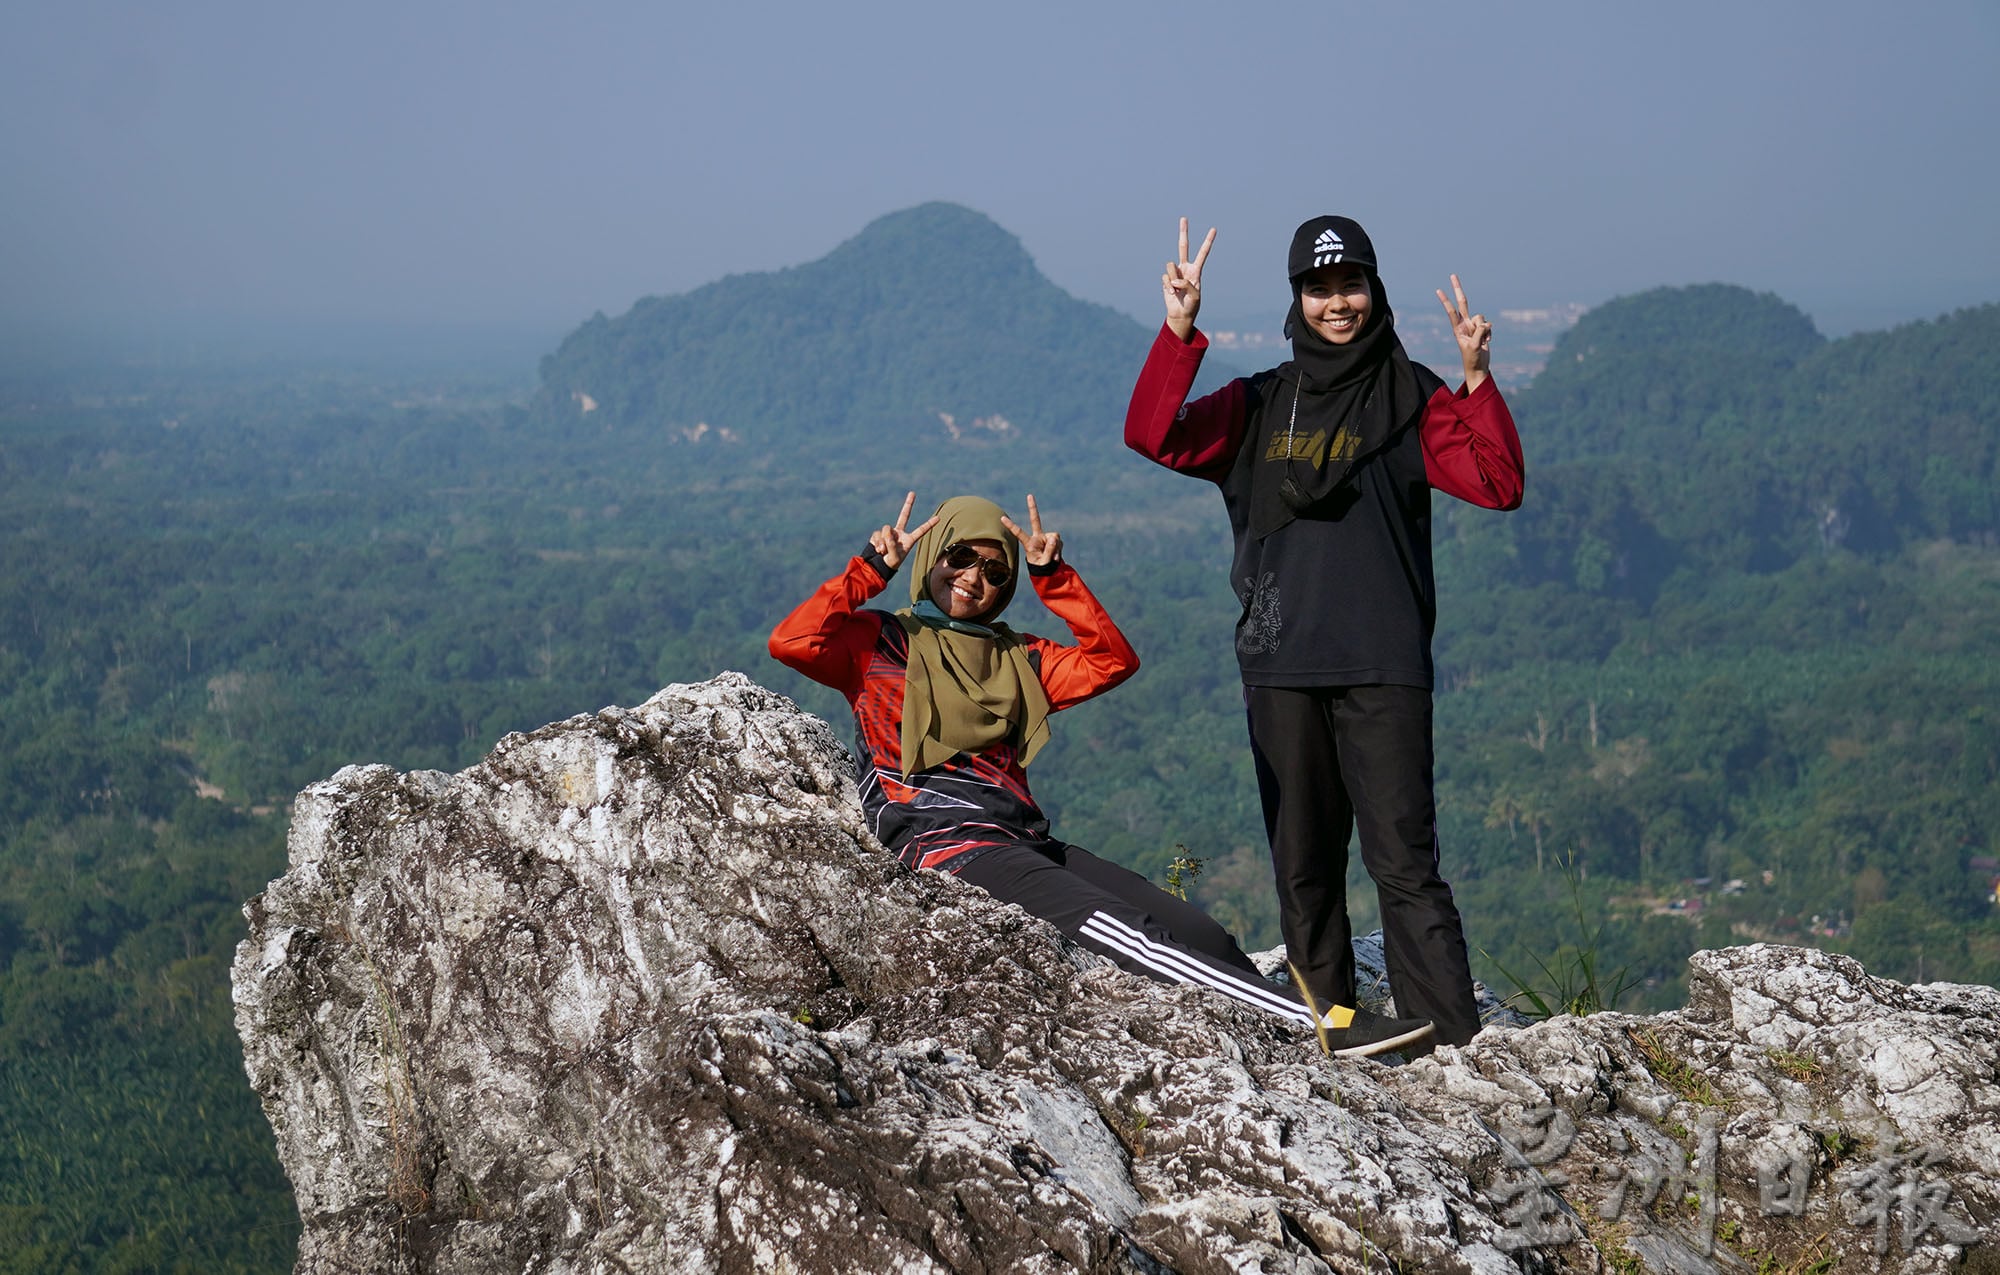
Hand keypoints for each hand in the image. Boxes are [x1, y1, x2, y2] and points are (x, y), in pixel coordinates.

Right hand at [868, 491, 937, 569]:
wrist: (877, 566)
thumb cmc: (890, 564)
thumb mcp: (894, 558)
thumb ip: (892, 545)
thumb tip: (888, 535)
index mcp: (908, 540)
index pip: (921, 531)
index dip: (929, 525)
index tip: (939, 518)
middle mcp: (899, 534)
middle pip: (904, 515)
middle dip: (908, 504)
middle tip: (913, 493)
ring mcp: (889, 532)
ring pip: (886, 529)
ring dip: (884, 540)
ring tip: (883, 552)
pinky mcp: (879, 534)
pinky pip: (877, 534)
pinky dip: (877, 542)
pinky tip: (878, 550)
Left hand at [1000, 494, 1061, 567]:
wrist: (1048, 569)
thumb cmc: (1041, 567)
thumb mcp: (1044, 562)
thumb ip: (1049, 551)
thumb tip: (1054, 538)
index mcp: (1029, 544)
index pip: (1018, 533)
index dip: (1011, 526)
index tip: (1001, 518)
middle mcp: (1037, 537)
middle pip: (1035, 520)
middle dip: (1033, 508)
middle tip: (1029, 495)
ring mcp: (1045, 537)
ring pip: (1054, 537)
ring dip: (1056, 548)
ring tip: (1052, 558)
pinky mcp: (1053, 539)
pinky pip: (1059, 541)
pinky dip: (1059, 549)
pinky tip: (1055, 556)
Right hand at [1162, 217, 1214, 342]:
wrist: (1180, 314)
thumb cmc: (1191, 305)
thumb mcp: (1195, 295)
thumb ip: (1186, 284)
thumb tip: (1174, 278)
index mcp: (1196, 270)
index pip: (1203, 253)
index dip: (1208, 241)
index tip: (1214, 229)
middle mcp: (1185, 268)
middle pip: (1183, 246)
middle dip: (1183, 232)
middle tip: (1184, 218)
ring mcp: (1175, 272)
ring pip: (1170, 265)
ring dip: (1173, 278)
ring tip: (1176, 290)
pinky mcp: (1166, 279)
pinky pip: (1165, 277)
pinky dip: (1168, 286)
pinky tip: (1172, 293)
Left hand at [1437, 274, 1491, 390]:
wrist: (1478, 367)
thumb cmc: (1472, 358)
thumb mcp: (1474, 346)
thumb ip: (1479, 333)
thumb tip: (1486, 323)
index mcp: (1457, 328)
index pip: (1451, 311)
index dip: (1446, 301)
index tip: (1438, 290)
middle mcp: (1464, 324)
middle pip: (1463, 302)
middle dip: (1458, 288)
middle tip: (1452, 274)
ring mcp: (1473, 325)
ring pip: (1481, 317)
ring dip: (1484, 329)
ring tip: (1481, 341)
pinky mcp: (1482, 328)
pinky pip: (1489, 325)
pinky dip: (1489, 333)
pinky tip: (1486, 342)